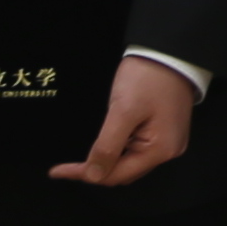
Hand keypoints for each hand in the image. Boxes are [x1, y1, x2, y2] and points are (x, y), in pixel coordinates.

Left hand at [51, 54, 199, 188]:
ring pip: (129, 160)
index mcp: (161, 150)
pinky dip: (118, 149)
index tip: (57, 171)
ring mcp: (168, 139)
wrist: (169, 50)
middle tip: (67, 165)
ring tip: (82, 156)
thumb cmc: (147, 78)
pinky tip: (105, 142)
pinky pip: (136, 147)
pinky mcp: (164, 129)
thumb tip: (93, 176)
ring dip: (107, 159)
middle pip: (125, 171)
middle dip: (97, 169)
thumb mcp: (123, 112)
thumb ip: (107, 147)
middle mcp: (168, 150)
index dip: (87, 174)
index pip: (117, 174)